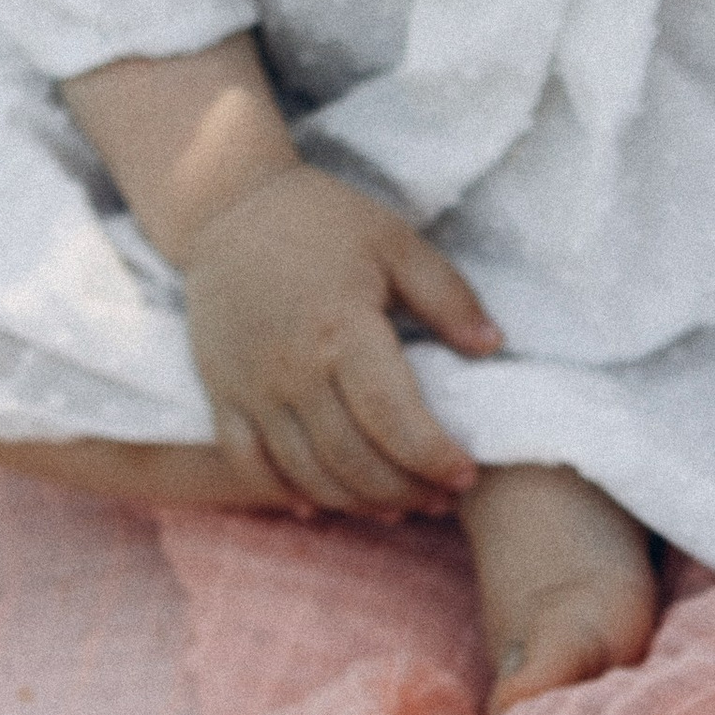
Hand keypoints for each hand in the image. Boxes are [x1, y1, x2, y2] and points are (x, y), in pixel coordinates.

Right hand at [180, 163, 500, 518]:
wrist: (226, 207)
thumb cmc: (321, 221)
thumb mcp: (396, 241)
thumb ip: (447, 296)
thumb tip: (492, 345)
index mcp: (342, 328)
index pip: (392, 418)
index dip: (432, 457)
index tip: (466, 475)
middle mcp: (293, 369)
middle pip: (352, 459)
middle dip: (404, 491)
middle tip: (440, 499)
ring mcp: (251, 387)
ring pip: (305, 472)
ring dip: (355, 502)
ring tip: (397, 507)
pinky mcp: (222, 394)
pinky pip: (248, 465)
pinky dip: (283, 493)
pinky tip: (320, 505)